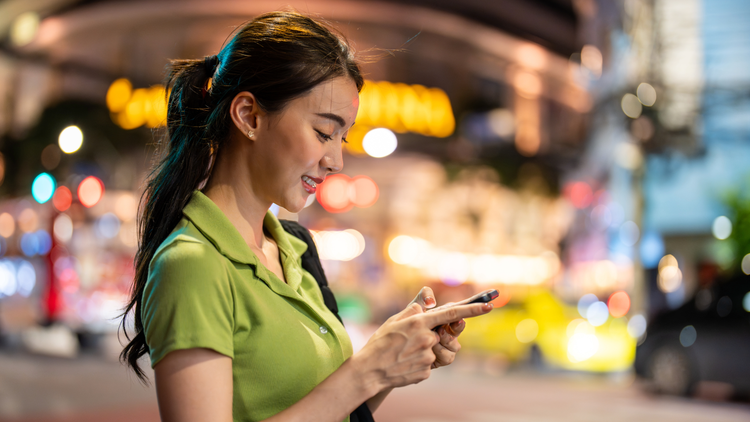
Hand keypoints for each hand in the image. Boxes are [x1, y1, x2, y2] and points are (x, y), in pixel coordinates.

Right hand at [353, 289, 492, 392]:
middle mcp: (426, 338)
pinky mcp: (427, 371)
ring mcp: (427, 356)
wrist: (370, 370)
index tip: (488, 305)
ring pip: (436, 350)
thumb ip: (414, 310)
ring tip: (407, 354)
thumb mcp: (395, 320)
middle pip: (440, 335)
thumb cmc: (380, 342)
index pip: (450, 313)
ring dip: (426, 351)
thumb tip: (428, 303)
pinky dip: (420, 364)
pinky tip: (406, 364)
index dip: (472, 309)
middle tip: (412, 342)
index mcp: (419, 322)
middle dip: (432, 337)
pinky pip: (430, 364)